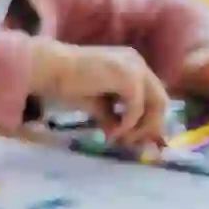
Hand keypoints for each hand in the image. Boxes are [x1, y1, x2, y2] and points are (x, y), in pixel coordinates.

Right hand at [32, 41, 171, 148]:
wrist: (47, 68)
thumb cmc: (64, 83)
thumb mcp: (97, 104)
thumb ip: (115, 117)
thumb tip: (126, 140)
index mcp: (131, 64)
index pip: (153, 95)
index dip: (150, 120)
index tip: (140, 142)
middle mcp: (137, 62)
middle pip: (161, 101)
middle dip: (149, 127)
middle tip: (132, 145)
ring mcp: (135, 68)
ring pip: (156, 105)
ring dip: (140, 128)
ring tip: (119, 139)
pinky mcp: (129, 78)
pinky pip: (137, 109)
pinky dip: (127, 125)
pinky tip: (109, 131)